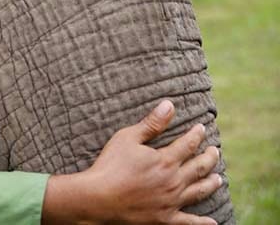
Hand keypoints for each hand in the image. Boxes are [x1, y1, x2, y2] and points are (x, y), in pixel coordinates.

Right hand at [42, 100, 221, 224]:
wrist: (98, 198)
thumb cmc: (110, 165)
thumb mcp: (127, 138)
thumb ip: (151, 123)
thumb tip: (169, 105)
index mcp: (165, 161)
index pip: (188, 144)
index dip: (196, 135)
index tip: (201, 128)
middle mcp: (174, 181)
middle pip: (199, 167)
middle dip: (209, 157)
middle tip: (215, 151)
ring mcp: (171, 202)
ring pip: (199, 192)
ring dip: (211, 184)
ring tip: (218, 179)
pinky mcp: (165, 218)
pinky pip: (189, 222)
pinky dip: (203, 222)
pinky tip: (213, 221)